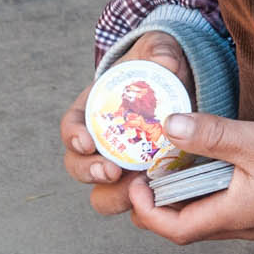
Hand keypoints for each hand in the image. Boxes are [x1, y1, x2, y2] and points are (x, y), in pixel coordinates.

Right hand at [61, 32, 194, 216]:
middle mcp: (100, 143)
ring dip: (115, 196)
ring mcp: (121, 165)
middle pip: (78, 166)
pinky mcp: (145, 180)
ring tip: (137, 191)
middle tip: (111, 172)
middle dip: (90, 173)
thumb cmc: (159, 66)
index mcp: (92, 111)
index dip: (73, 137)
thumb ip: (160, 51)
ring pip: (103, 192)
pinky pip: (136, 201)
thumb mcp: (159, 50)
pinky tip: (160, 198)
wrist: (182, 86)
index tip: (87, 142)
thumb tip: (166, 63)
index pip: (70, 127)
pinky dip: (144, 203)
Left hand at [128, 111, 253, 243]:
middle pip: (186, 227)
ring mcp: (252, 221)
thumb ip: (210, 133)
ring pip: (204, 218)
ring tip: (170, 167)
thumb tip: (169, 126)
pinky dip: (203, 193)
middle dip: (159, 206)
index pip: (176, 230)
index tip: (136, 185)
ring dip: (182, 198)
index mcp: (232, 216)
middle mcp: (239, 226)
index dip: (148, 211)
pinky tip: (203, 167)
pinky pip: (222, 209)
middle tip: (147, 175)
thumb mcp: (250, 140)